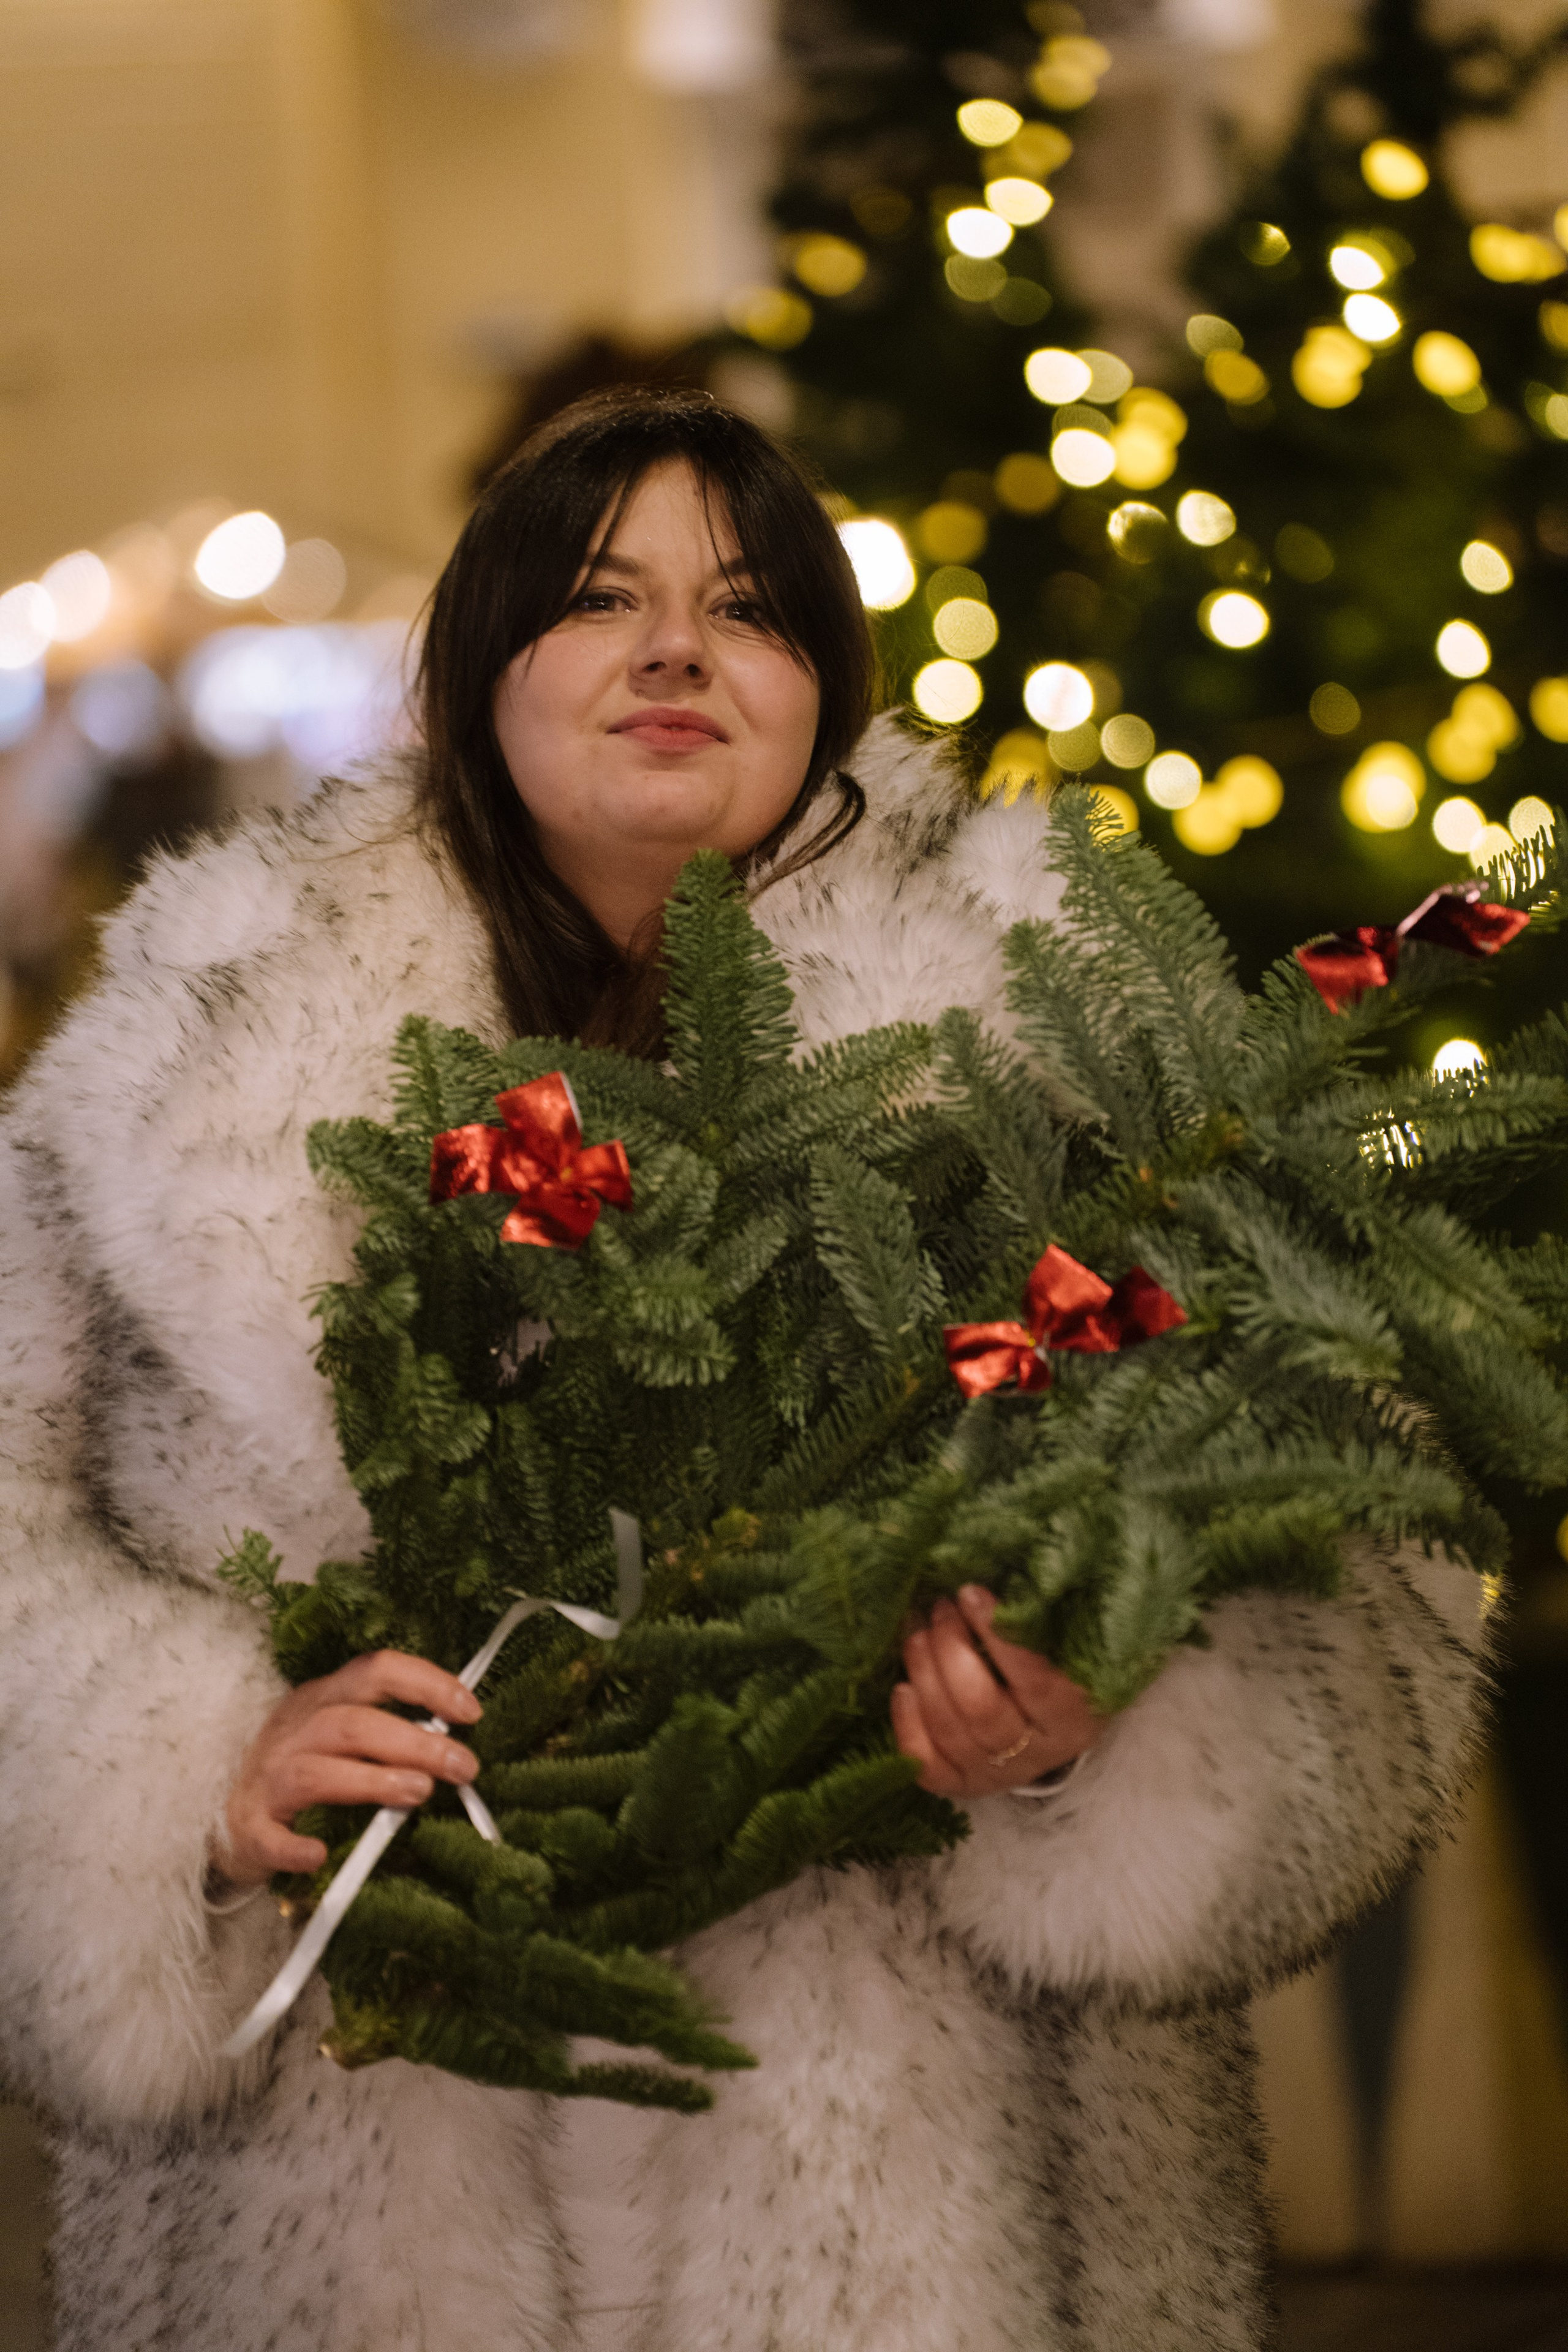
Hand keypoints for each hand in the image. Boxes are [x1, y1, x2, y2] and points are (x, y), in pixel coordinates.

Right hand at [214, 1651, 483, 1890]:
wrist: (228, 1810)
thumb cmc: (304, 1768)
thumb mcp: (341, 1734)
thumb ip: (389, 1734)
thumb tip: (457, 1746)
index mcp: (324, 1699)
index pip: (377, 1671)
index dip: (427, 1684)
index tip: (471, 1712)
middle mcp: (294, 1730)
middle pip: (353, 1723)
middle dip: (415, 1742)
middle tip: (464, 1766)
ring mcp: (267, 1778)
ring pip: (317, 1772)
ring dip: (372, 1781)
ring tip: (420, 1793)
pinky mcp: (250, 1827)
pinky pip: (270, 1836)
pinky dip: (294, 1846)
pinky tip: (319, 1855)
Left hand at [890, 1586, 1099, 1799]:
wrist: (1052, 1725)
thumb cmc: (1057, 1666)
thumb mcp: (1061, 1643)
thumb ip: (1035, 1619)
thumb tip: (980, 1580)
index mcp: (1074, 1715)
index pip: (1032, 1679)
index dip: (995, 1635)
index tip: (968, 1592)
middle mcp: (1037, 1753)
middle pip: (980, 1709)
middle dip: (948, 1651)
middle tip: (937, 1608)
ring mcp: (997, 1775)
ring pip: (950, 1731)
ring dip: (924, 1674)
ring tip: (916, 1633)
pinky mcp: (963, 1786)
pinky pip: (927, 1764)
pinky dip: (908, 1725)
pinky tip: (902, 1688)